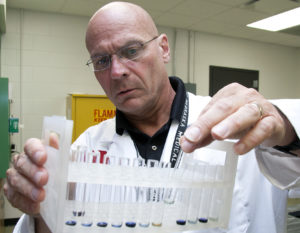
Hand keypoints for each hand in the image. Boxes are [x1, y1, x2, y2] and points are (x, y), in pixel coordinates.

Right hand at [4, 134, 58, 214]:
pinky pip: (16, 198)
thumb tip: (55, 138)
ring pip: (17, 181)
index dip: (36, 151)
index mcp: (34, 150)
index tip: (43, 158)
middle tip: (44, 179)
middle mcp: (21, 162)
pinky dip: (26, 203)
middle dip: (33, 171)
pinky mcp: (12, 193)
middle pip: (22, 163)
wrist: (55, 193)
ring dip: (29, 189)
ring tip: (41, 195)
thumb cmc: (58, 173)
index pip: (30, 145)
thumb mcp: (63, 162)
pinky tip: (36, 205)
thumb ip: (59, 151)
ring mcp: (15, 178)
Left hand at [180, 83, 295, 154]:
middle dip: (207, 122)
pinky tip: (238, 149)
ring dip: (230, 124)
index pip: (210, 108)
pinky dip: (250, 139)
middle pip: (224, 108)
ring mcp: (260, 107)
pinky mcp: (273, 121)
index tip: (187, 138)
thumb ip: (204, 134)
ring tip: (217, 135)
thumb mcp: (221, 124)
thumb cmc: (243, 119)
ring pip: (246, 113)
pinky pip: (262, 129)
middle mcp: (244, 96)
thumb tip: (186, 143)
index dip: (198, 124)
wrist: (272, 122)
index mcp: (229, 94)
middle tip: (193, 136)